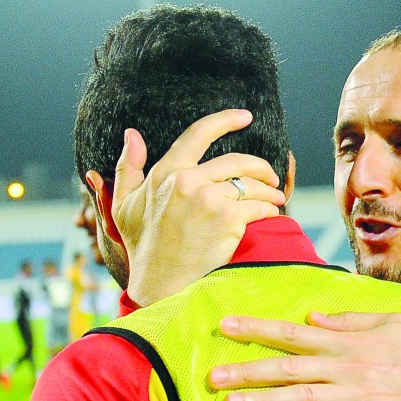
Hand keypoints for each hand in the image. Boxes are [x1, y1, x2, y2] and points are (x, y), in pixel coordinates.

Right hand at [111, 109, 286, 305]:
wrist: (160, 283)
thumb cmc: (143, 247)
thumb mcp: (124, 205)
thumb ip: (128, 168)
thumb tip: (132, 134)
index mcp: (167, 172)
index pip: (199, 133)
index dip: (226, 120)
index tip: (246, 116)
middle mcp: (189, 180)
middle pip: (237, 160)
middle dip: (260, 167)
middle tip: (270, 176)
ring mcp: (210, 199)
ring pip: (252, 184)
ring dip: (269, 190)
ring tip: (275, 197)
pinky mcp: (229, 220)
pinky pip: (259, 207)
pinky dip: (269, 210)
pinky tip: (271, 214)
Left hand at [208, 311, 400, 400]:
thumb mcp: (392, 321)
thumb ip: (350, 320)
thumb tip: (312, 318)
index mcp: (348, 342)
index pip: (294, 333)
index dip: (258, 329)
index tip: (226, 326)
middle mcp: (346, 368)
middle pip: (288, 368)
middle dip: (247, 369)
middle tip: (211, 375)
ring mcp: (357, 398)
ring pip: (302, 400)